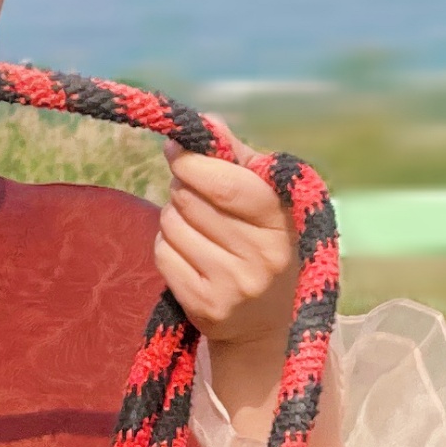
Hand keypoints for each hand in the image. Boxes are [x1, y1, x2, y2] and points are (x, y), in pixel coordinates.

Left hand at [156, 150, 298, 348]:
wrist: (268, 325)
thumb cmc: (266, 244)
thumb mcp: (268, 201)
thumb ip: (239, 159)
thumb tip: (207, 121)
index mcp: (282, 222)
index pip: (226, 186)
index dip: (193, 163)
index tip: (177, 150)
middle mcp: (262, 257)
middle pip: (190, 201)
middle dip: (182, 187)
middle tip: (193, 193)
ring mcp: (233, 285)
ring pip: (172, 225)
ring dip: (173, 216)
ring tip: (197, 226)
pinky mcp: (204, 305)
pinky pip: (163, 253)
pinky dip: (166, 244)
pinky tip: (188, 251)